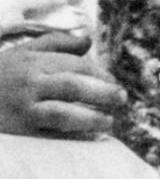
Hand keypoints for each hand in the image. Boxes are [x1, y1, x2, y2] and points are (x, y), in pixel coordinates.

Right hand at [0, 31, 125, 137]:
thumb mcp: (23, 52)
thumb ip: (57, 43)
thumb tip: (88, 41)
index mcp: (34, 62)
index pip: (75, 65)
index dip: (100, 74)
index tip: (114, 82)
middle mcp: (29, 84)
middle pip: (72, 86)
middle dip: (102, 92)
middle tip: (122, 99)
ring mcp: (22, 110)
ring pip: (61, 113)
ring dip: (90, 118)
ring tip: (109, 122)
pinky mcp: (18, 132)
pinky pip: (46, 135)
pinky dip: (68, 136)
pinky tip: (85, 137)